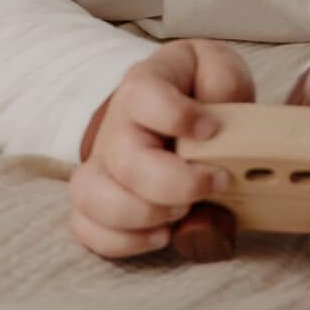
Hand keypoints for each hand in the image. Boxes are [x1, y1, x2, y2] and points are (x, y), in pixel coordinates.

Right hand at [70, 40, 253, 261]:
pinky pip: (86, 227)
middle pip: (125, 160)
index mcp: (144, 86)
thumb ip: (223, 81)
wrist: (181, 107)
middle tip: (214, 184)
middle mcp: (116, 125)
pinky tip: (162, 234)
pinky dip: (122, 241)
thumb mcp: (218, 68)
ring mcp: (102, 164)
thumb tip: (216, 122)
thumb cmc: (199, 89)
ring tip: (182, 214)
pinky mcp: (99, 199)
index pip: (142, 94)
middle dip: (174, 184)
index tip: (210, 129)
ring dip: (141, 215)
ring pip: (91, 195)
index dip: (176, 116)